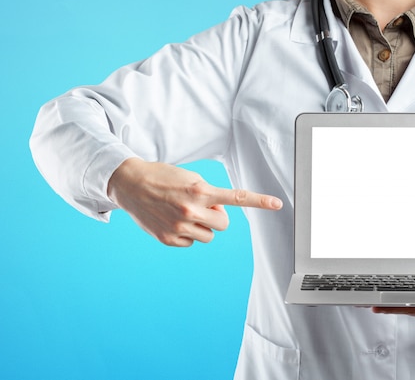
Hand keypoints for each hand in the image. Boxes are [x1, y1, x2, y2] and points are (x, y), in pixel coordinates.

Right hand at [107, 158, 282, 246]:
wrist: (131, 185)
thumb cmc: (164, 178)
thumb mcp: (190, 178)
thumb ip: (209, 195)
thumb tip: (218, 215)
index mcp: (200, 191)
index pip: (236, 198)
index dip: (259, 201)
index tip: (278, 204)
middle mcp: (191, 210)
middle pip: (223, 224)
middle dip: (216, 217)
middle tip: (200, 206)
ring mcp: (179, 226)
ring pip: (209, 236)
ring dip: (203, 227)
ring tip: (184, 213)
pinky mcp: (169, 239)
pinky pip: (192, 243)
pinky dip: (187, 234)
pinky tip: (172, 221)